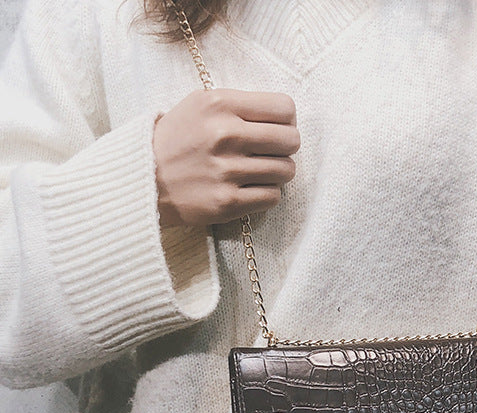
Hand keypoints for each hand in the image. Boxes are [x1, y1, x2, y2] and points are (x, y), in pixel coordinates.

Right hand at [153, 88, 299, 226]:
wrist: (143, 178)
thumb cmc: (177, 140)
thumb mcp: (199, 105)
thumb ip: (240, 106)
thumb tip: (285, 118)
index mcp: (220, 104)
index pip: (284, 108)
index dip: (287, 120)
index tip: (277, 128)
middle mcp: (225, 135)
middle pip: (291, 140)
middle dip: (286, 147)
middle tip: (272, 152)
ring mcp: (227, 171)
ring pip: (286, 170)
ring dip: (278, 172)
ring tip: (260, 171)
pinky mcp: (228, 202)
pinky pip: (273, 197)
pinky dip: (267, 194)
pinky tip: (251, 189)